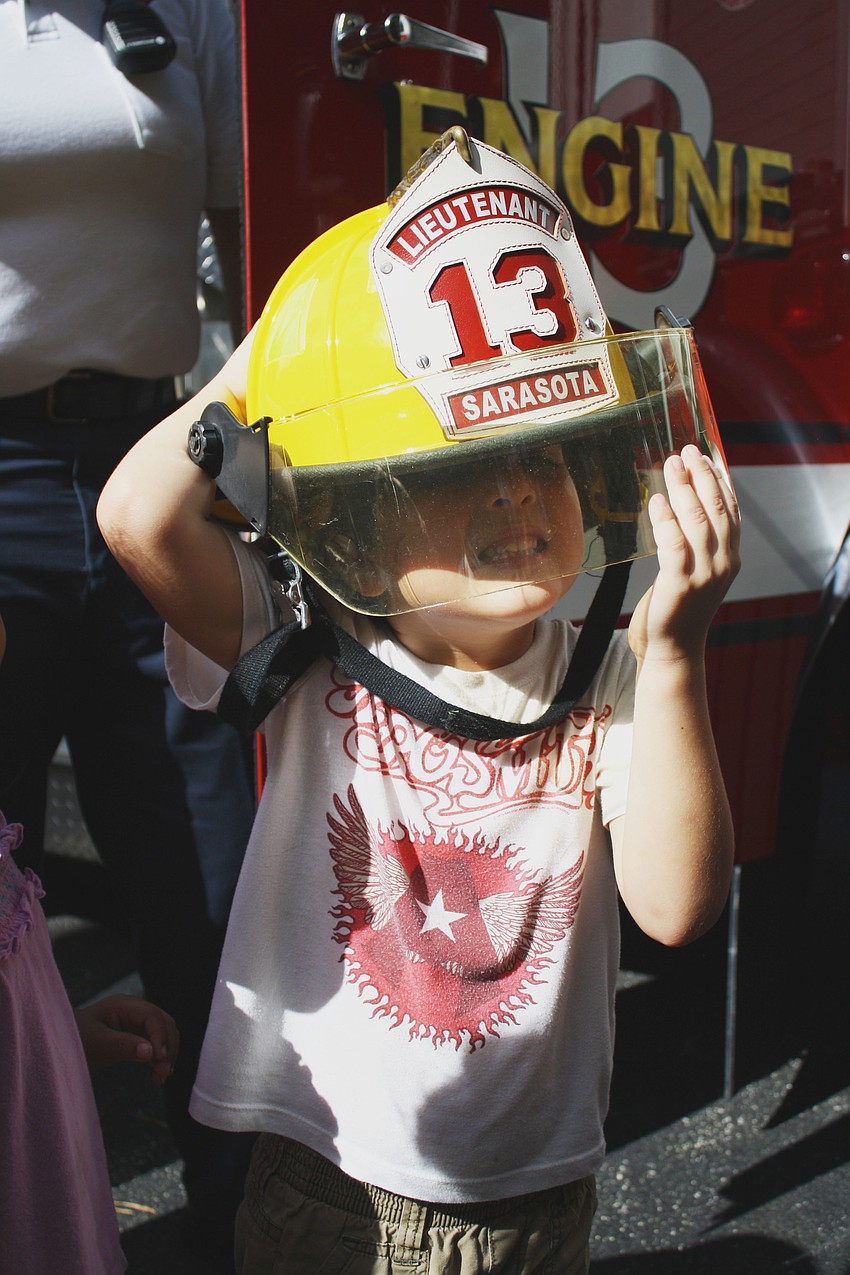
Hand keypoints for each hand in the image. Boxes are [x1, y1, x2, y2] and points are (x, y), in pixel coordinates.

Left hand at [74, 993, 178, 1083]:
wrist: (61, 1045)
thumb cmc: (75, 1040)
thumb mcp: (97, 1044)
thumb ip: (123, 1045)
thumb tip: (150, 1052)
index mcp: (124, 1005)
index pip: (152, 1016)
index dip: (160, 1036)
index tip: (159, 1059)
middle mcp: (135, 1010)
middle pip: (164, 1023)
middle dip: (167, 1046)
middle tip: (162, 1073)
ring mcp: (137, 1022)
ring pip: (164, 1033)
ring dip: (167, 1053)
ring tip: (160, 1076)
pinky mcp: (136, 1035)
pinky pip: (156, 1043)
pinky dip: (161, 1057)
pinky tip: (157, 1073)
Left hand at [628, 445, 739, 665]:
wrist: (673, 649)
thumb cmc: (677, 608)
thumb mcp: (694, 570)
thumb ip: (695, 542)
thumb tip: (682, 504)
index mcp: (730, 558)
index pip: (731, 510)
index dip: (720, 480)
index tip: (707, 455)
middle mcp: (723, 563)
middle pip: (718, 509)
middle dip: (703, 476)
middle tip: (688, 451)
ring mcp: (704, 574)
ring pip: (698, 521)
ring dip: (685, 489)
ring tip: (672, 464)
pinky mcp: (680, 585)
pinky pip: (674, 544)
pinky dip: (666, 520)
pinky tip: (657, 500)